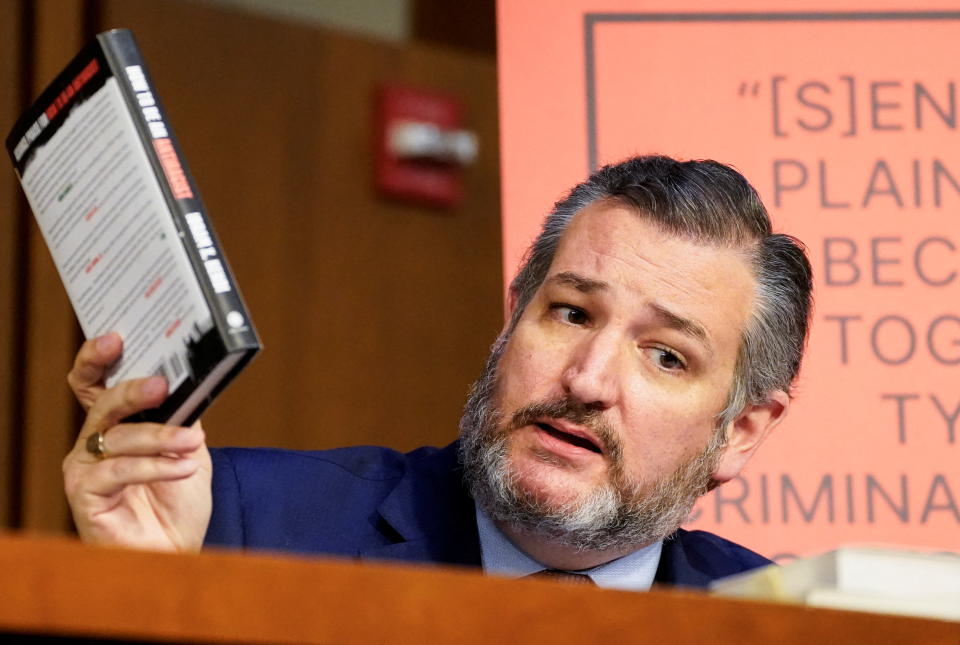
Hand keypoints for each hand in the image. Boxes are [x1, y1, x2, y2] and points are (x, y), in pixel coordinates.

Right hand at [63, 333, 211, 550]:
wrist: (177, 550)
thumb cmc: (178, 501)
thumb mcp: (190, 449)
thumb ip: (185, 417)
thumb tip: (193, 383)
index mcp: (115, 424)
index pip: (95, 382)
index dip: (98, 357)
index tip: (116, 337)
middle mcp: (93, 441)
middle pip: (104, 403)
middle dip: (134, 390)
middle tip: (161, 385)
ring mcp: (85, 468)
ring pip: (118, 437)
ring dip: (160, 437)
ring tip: (190, 443)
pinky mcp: (85, 495)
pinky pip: (119, 471)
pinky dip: (157, 466)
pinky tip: (183, 467)